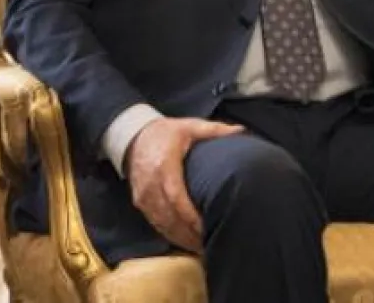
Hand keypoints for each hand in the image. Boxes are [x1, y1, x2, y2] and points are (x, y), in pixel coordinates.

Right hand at [125, 117, 243, 252]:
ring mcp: (143, 196)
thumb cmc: (165, 133)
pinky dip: (169, 234)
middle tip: (208, 243)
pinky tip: (185, 241)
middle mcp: (151, 184)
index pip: (175, 196)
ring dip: (179, 237)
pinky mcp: (140, 203)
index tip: (204, 225)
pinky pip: (154, 222)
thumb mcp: (189, 126)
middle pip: (168, 215)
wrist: (133, 137)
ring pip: (161, 222)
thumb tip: (241, 130)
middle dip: (187, 232)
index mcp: (164, 166)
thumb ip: (215, 130)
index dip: (188, 214)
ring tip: (200, 247)